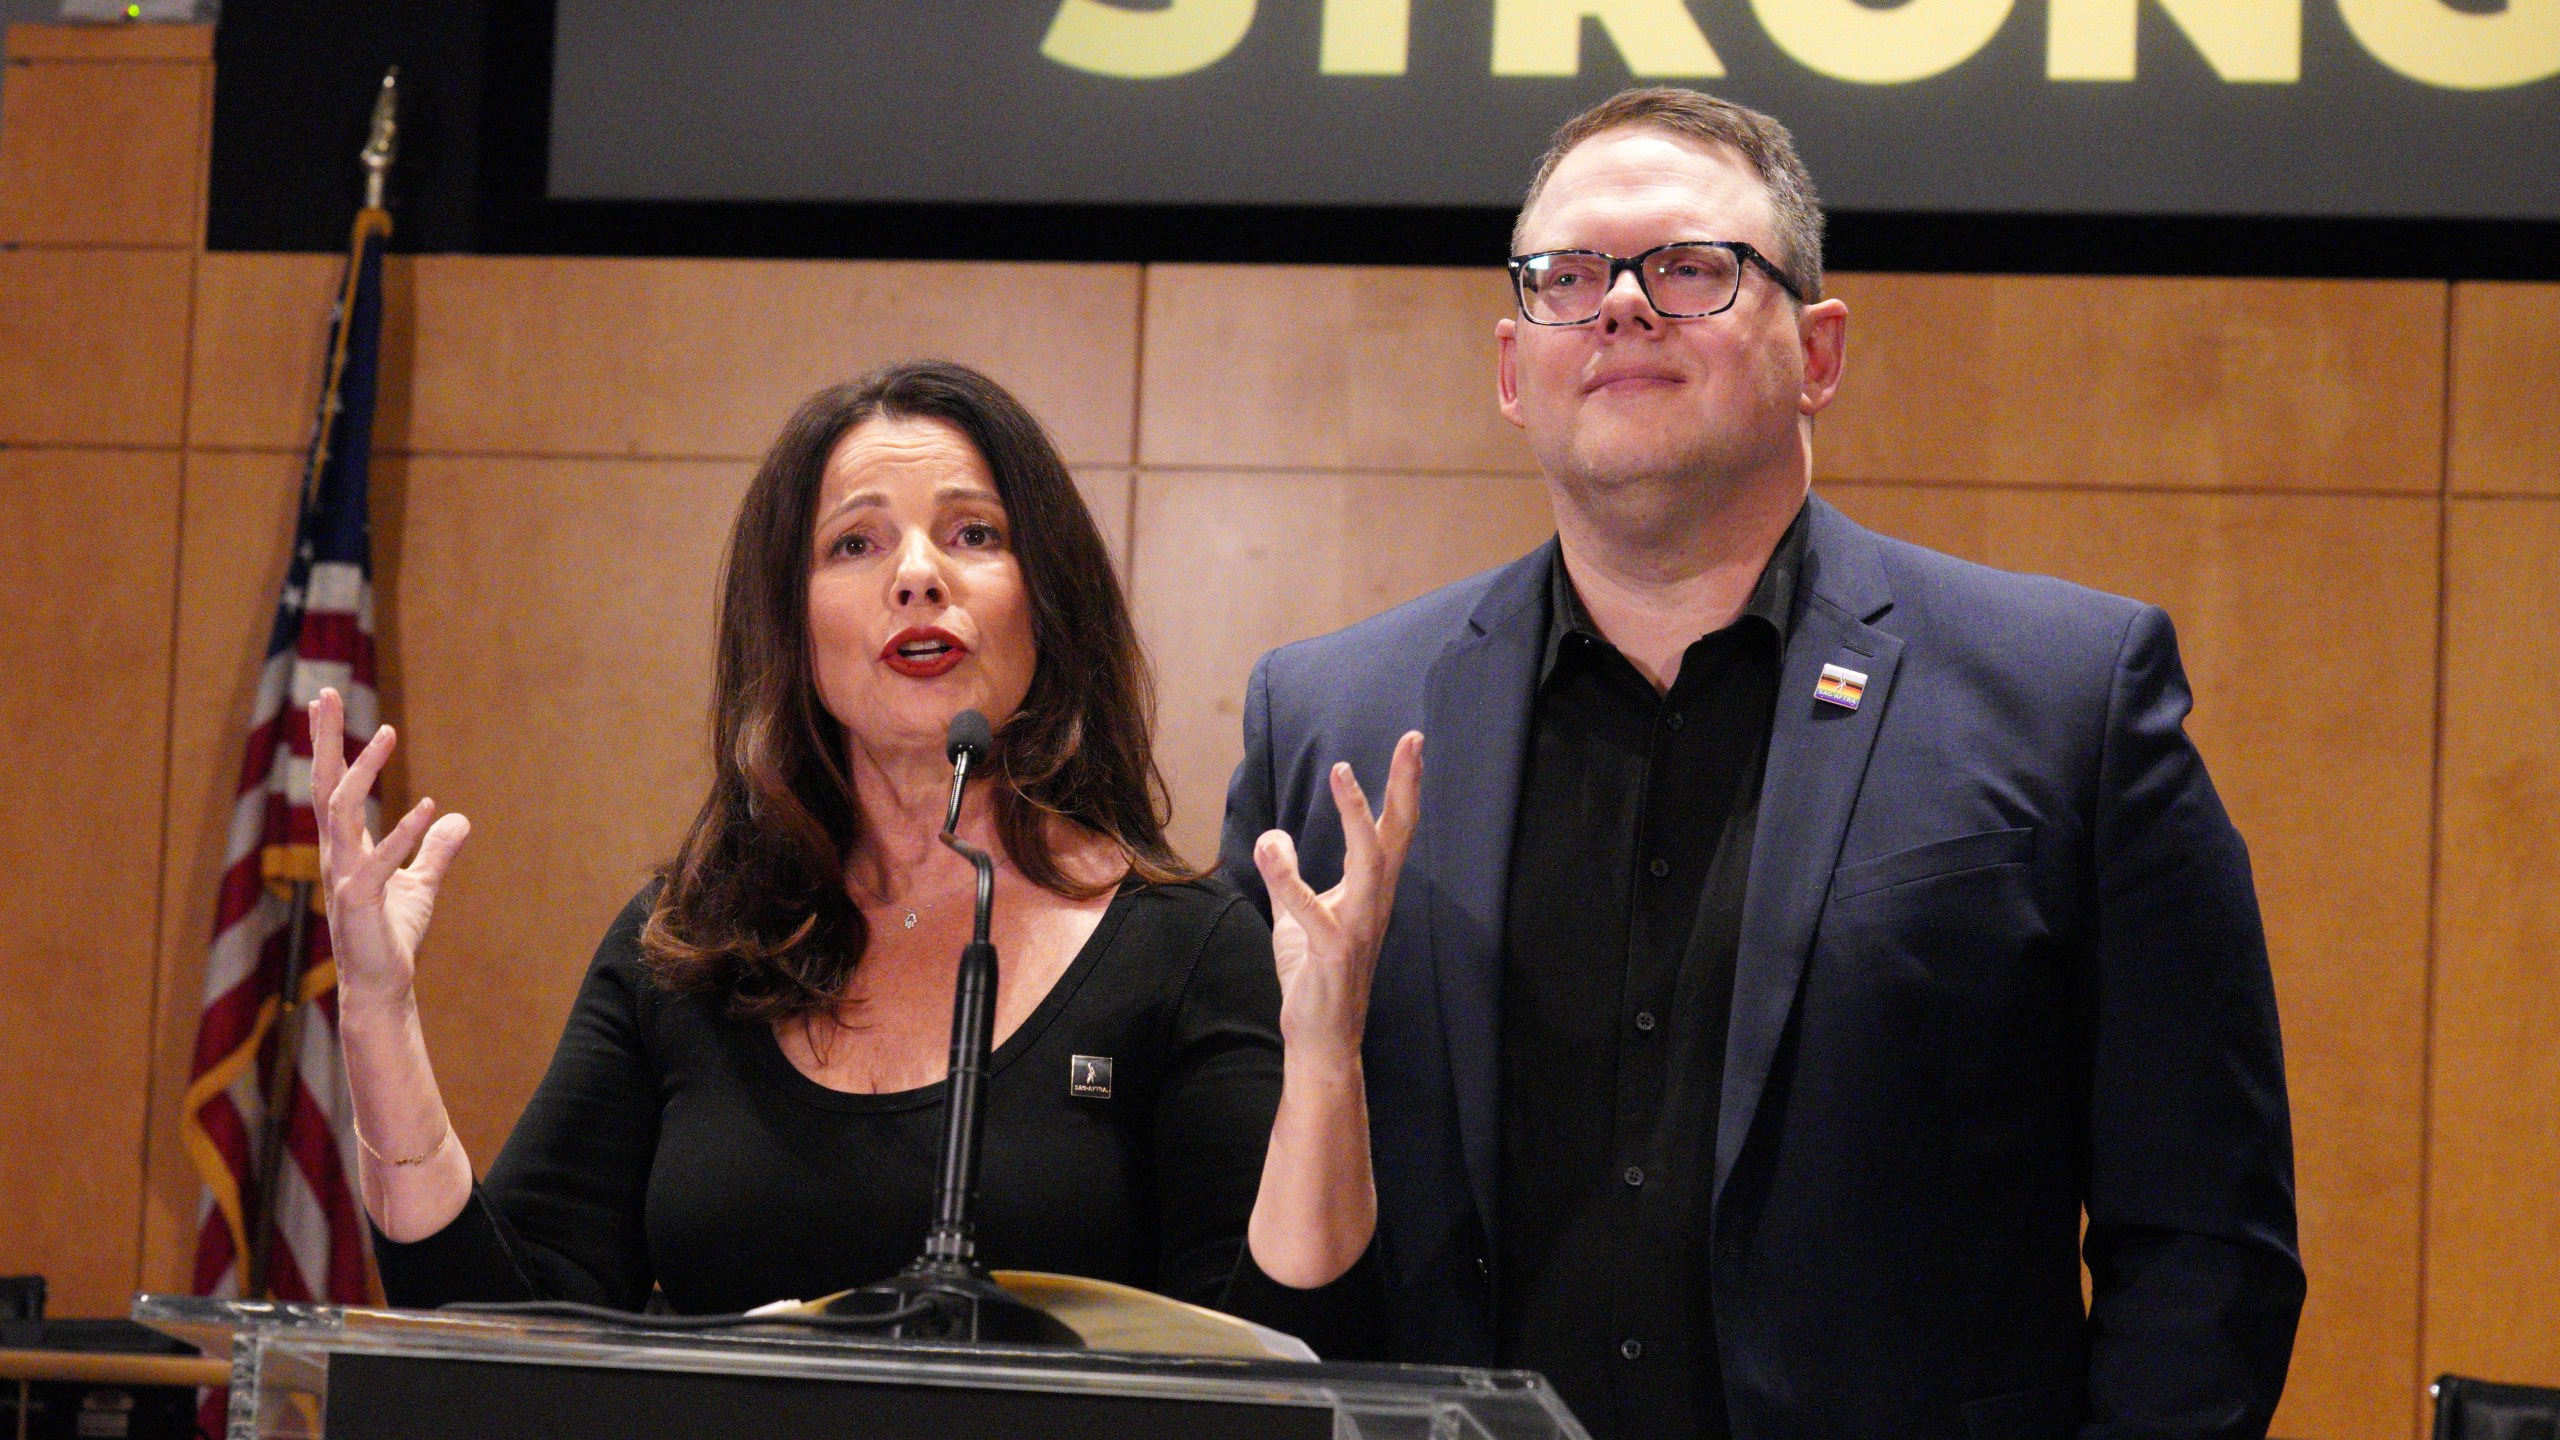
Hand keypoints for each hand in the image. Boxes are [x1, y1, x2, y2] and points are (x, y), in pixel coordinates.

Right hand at [309, 687, 469, 1010]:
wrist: (381, 984)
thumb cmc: (392, 935)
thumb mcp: (421, 884)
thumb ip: (434, 851)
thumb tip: (458, 819)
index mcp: (345, 847)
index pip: (332, 785)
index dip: (328, 744)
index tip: (324, 703)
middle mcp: (336, 854)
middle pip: (324, 785)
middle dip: (323, 740)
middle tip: (322, 694)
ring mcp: (344, 876)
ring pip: (341, 812)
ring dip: (364, 771)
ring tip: (387, 733)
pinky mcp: (361, 902)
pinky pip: (379, 862)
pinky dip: (404, 834)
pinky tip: (431, 809)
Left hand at [1254, 731, 1422, 1070]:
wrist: (1320, 1037)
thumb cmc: (1314, 975)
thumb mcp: (1294, 916)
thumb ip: (1286, 876)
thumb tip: (1274, 835)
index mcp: (1370, 890)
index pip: (1391, 829)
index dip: (1403, 786)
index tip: (1413, 742)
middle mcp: (1373, 902)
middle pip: (1395, 835)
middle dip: (1404, 786)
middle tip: (1413, 741)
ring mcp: (1357, 927)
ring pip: (1368, 863)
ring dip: (1356, 816)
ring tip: (1342, 772)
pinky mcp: (1332, 952)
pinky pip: (1311, 910)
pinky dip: (1289, 877)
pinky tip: (1270, 848)